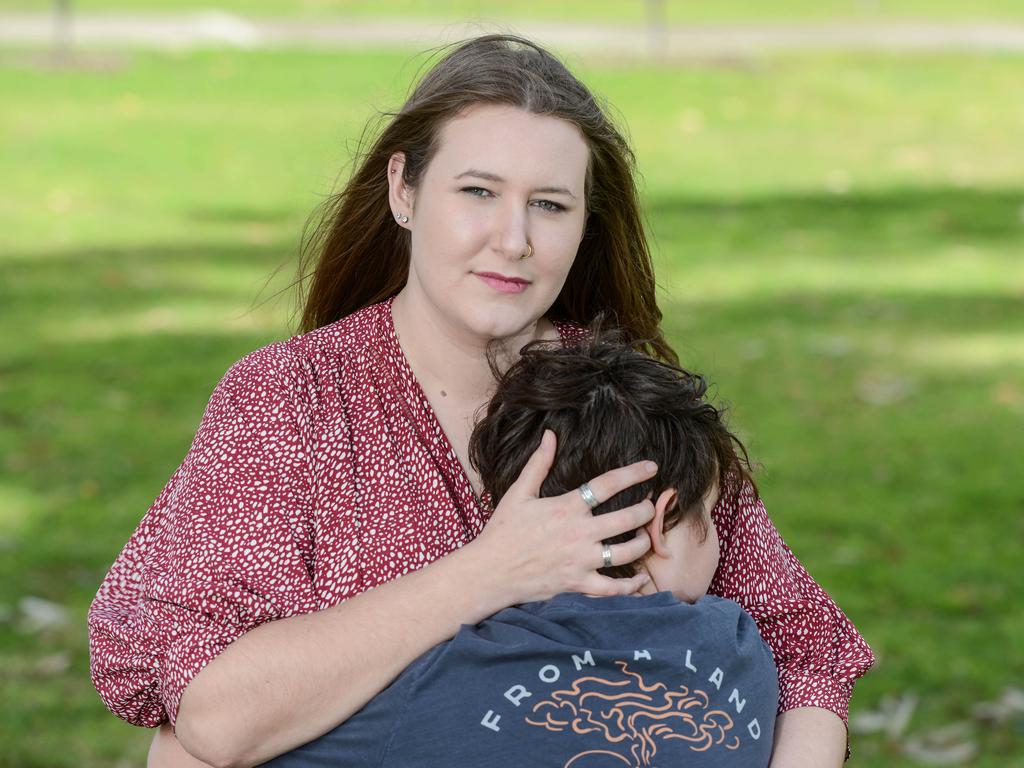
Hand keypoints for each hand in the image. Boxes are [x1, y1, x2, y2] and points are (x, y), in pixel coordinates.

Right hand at [472, 429, 656, 604]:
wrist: (489, 571)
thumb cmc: (503, 530)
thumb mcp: (518, 492)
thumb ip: (539, 463)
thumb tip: (550, 435)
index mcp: (567, 507)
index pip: (608, 484)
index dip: (634, 473)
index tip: (652, 468)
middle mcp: (579, 533)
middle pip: (627, 518)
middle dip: (646, 510)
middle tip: (650, 506)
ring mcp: (581, 560)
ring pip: (626, 552)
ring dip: (643, 543)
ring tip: (646, 537)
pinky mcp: (579, 584)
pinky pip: (613, 588)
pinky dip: (630, 587)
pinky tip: (640, 581)